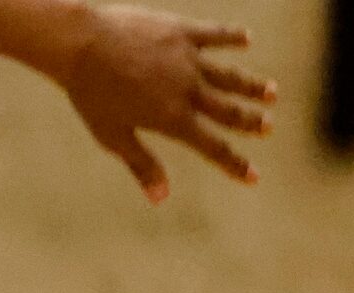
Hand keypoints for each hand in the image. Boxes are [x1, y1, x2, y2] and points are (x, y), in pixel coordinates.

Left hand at [62, 8, 274, 201]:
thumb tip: (160, 199)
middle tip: (268, 128)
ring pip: (230, 75)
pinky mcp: (183, 31)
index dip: (235, 164)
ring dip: (252, 86)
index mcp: (172, 119)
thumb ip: (142, 164)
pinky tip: (247, 39)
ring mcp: (188, 59)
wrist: (82, 45)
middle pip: (228, 110)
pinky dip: (233, 37)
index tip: (254, 177)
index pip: (212, 147)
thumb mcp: (113, 136)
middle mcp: (188, 89)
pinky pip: (216, 34)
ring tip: (271, 93)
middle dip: (250, 122)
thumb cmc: (91, 94)